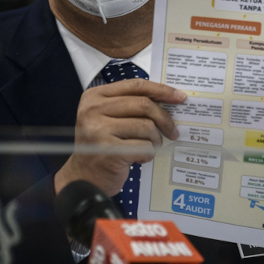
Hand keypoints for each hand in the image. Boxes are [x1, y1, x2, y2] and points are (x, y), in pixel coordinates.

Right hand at [54, 79, 186, 196]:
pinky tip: (140, 158)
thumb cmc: (103, 146)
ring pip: (146, 126)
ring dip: (155, 140)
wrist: (84, 178)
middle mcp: (93, 110)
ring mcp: (99, 130)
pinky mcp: (108, 150)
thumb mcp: (109, 118)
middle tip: (172, 131)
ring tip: (149, 147)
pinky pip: (143, 146)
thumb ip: (131, 105)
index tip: (179, 97)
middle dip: (164, 119)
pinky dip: (148, 153)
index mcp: (95, 96)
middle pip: (143, 104)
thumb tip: (167, 98)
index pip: (135, 85)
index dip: (160, 90)